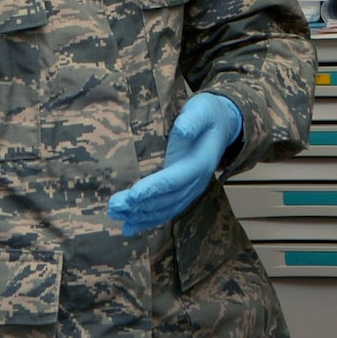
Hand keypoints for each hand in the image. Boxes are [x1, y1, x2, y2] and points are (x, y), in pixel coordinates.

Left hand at [108, 93, 242, 236]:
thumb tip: (182, 130)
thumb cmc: (208, 115)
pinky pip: (166, 211)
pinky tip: (129, 227)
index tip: (132, 195)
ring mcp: (191, 190)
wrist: (222, 125)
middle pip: (167, 199)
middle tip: (114, 206)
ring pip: (165, 209)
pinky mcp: (183, 193)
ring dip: (139, 215)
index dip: (153, 188)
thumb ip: (192, 120)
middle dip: (139, 205)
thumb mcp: (202, 110)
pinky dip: (147, 221)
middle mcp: (196, 182)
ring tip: (115, 214)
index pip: (174, 180)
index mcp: (200, 164)